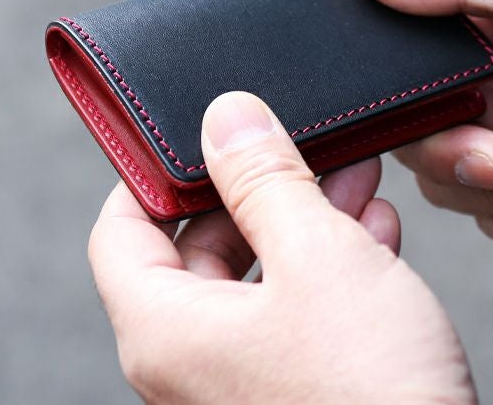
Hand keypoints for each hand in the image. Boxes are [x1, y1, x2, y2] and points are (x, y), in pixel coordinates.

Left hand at [89, 92, 475, 403]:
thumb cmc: (371, 397)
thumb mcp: (316, 255)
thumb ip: (264, 179)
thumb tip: (227, 116)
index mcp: (166, 329)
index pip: (120, 229)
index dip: (153, 174)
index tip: (197, 137)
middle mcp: (191, 360)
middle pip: (201, 244)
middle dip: (257, 187)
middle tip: (299, 149)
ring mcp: (243, 376)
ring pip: (258, 271)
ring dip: (304, 217)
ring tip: (352, 179)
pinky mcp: (292, 385)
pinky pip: (295, 307)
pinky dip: (328, 262)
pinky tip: (372, 230)